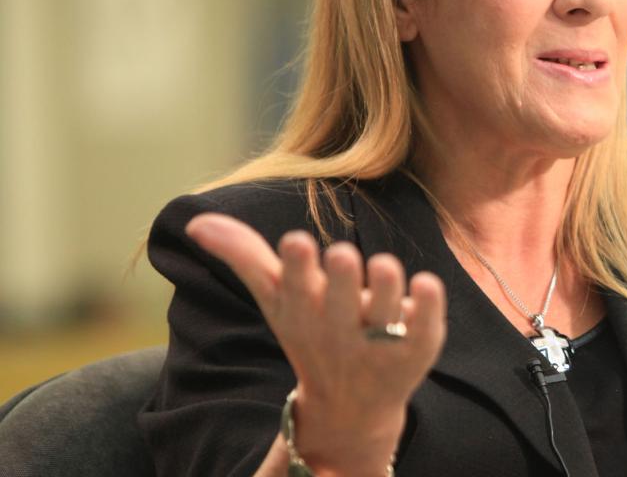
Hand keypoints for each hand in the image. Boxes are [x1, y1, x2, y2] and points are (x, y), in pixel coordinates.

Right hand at [186, 213, 446, 475]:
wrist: (351, 407)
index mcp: (304, 310)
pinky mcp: (418, 348)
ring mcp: (381, 340)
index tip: (297, 242)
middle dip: (342, 277)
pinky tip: (427, 283)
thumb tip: (196, 221)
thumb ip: (244, 256)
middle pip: (342, 299)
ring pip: (386, 310)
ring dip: (387, 287)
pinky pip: (427, 325)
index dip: (298, 266)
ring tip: (386, 266)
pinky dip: (429, 306)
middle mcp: (341, 326)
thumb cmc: (311, 334)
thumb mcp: (276, 299)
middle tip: (343, 255)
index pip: (297, 286)